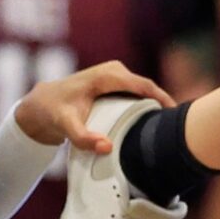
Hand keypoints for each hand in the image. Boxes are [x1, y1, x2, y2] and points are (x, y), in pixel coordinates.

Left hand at [13, 62, 173, 153]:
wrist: (41, 103)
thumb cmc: (54, 112)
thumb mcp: (65, 126)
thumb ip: (83, 138)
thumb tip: (107, 147)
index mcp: (107, 76)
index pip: (144, 86)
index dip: (163, 99)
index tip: (177, 117)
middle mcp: (114, 71)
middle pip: (148, 88)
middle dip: (164, 105)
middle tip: (178, 128)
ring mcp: (116, 75)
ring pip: (144, 91)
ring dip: (156, 106)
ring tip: (169, 126)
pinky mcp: (116, 83)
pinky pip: (138, 93)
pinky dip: (147, 105)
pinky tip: (153, 120)